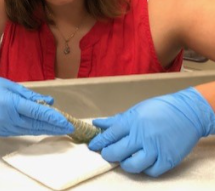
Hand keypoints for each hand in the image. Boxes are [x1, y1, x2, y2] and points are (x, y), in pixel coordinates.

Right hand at [0, 67, 73, 136]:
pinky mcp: (0, 132)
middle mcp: (7, 118)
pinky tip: (42, 128)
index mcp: (10, 103)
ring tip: (59, 129)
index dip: (53, 118)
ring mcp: (3, 127)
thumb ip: (30, 95)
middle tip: (68, 127)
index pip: (36, 112)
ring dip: (45, 130)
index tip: (66, 121)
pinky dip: (32, 130)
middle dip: (53, 127)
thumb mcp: (10, 85)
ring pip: (29, 130)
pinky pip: (20, 131)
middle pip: (35, 125)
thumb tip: (48, 101)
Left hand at [89, 87, 214, 176]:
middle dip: (108, 154)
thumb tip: (98, 123)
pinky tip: (143, 162)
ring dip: (125, 164)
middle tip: (107, 153)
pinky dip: (144, 169)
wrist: (187, 112)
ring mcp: (155, 149)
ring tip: (124, 159)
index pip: (109, 135)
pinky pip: (150, 171)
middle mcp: (142, 136)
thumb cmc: (160, 109)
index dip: (99, 142)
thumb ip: (117, 120)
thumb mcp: (136, 110)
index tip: (93, 146)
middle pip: (117, 152)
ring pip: (132, 166)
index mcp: (132, 122)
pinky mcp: (167, 159)